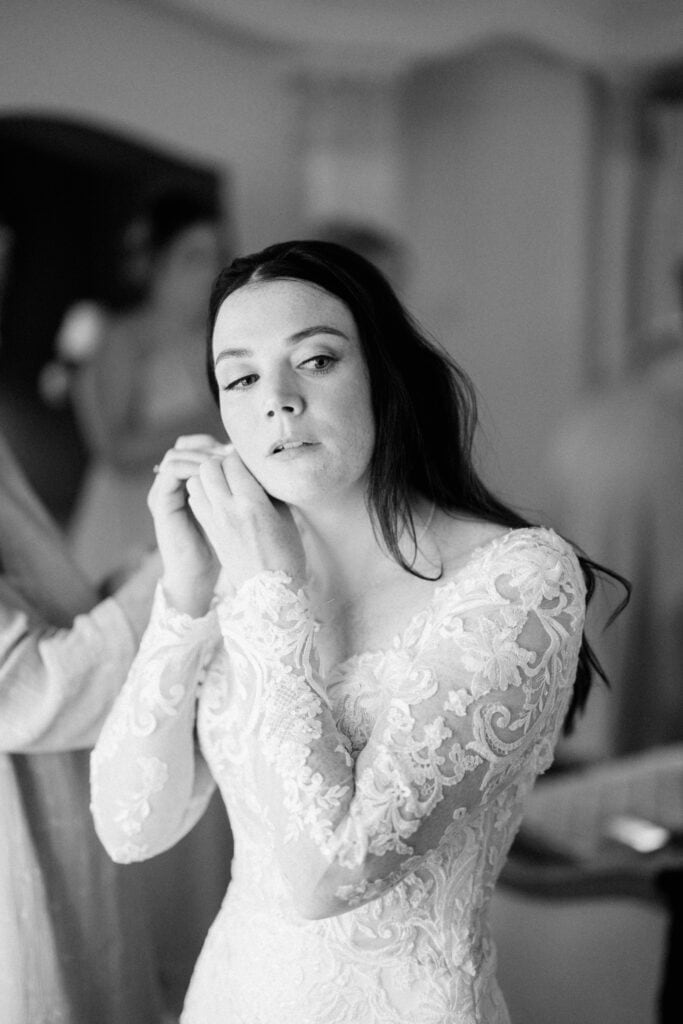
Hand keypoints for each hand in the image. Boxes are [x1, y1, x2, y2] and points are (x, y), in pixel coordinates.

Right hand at [147, 435, 228, 615]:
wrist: (202, 577)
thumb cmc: (232, 553)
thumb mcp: (242, 515)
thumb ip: (246, 491)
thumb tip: (270, 468)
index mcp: (196, 487)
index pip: (202, 448)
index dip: (220, 445)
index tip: (243, 450)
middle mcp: (178, 486)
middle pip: (187, 444)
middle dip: (209, 444)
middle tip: (232, 450)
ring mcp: (167, 492)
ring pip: (177, 453)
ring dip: (201, 452)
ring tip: (223, 459)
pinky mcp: (161, 502)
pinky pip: (171, 471)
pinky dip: (190, 464)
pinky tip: (211, 470)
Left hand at [185, 445, 305, 591]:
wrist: (269, 592)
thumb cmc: (285, 554)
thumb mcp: (285, 517)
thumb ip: (268, 489)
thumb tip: (257, 471)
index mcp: (251, 503)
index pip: (233, 461)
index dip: (241, 457)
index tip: (250, 462)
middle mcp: (227, 509)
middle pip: (208, 467)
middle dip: (220, 462)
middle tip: (235, 470)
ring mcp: (214, 521)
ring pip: (196, 481)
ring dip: (208, 477)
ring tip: (225, 483)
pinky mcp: (209, 530)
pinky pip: (195, 499)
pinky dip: (202, 492)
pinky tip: (218, 498)